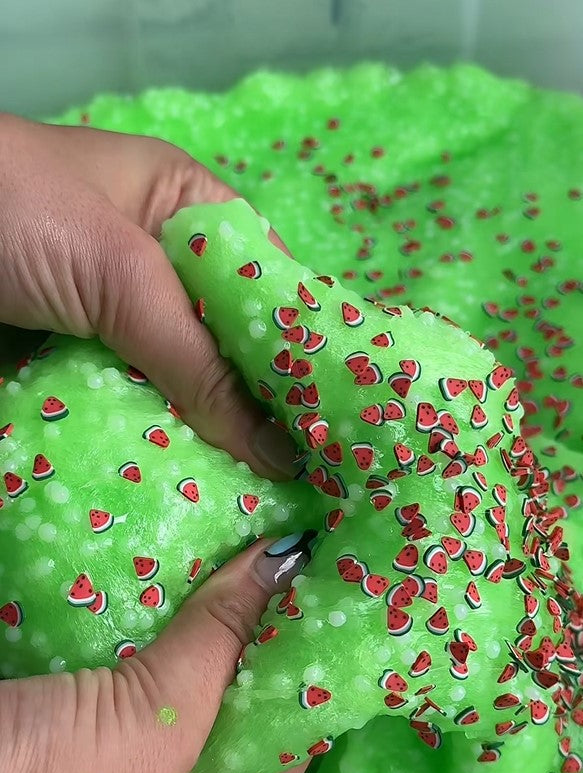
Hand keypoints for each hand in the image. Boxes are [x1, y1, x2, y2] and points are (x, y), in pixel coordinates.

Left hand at [0, 114, 295, 477]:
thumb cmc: (13, 210)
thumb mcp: (120, 271)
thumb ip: (200, 359)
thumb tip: (280, 450)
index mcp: (185, 212)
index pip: (266, 287)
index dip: (297, 352)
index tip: (326, 422)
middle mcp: (157, 268)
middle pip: (223, 347)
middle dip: (249, 407)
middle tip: (292, 476)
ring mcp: (112, 320)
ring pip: (177, 387)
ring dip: (199, 436)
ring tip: (253, 495)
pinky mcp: (75, 364)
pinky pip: (128, 409)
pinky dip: (147, 444)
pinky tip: (185, 485)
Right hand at [0, 537, 308, 772]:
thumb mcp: (143, 740)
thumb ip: (217, 652)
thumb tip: (282, 562)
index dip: (305, 693)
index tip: (327, 619)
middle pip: (222, 717)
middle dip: (245, 646)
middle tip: (284, 570)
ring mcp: (99, 768)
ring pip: (167, 680)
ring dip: (193, 620)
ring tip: (239, 552)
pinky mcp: (57, 718)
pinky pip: (116, 661)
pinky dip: (140, 615)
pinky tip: (170, 564)